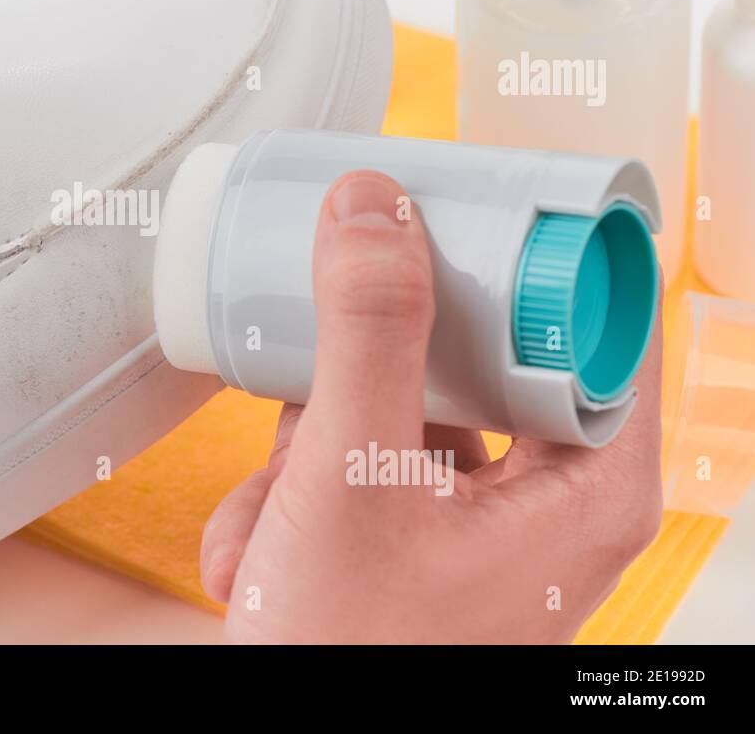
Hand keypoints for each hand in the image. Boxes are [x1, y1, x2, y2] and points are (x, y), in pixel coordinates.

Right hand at [199, 171, 662, 642]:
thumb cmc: (353, 655)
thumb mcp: (352, 475)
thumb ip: (366, 332)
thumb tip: (374, 210)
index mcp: (590, 488)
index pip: (598, 320)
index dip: (533, 253)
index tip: (462, 203)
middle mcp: (548, 501)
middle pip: (484, 356)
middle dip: (369, 370)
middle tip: (323, 346)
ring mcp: (478, 522)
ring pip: (407, 410)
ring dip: (315, 445)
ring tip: (274, 511)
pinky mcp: (418, 537)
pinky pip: (365, 464)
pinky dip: (301, 490)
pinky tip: (260, 545)